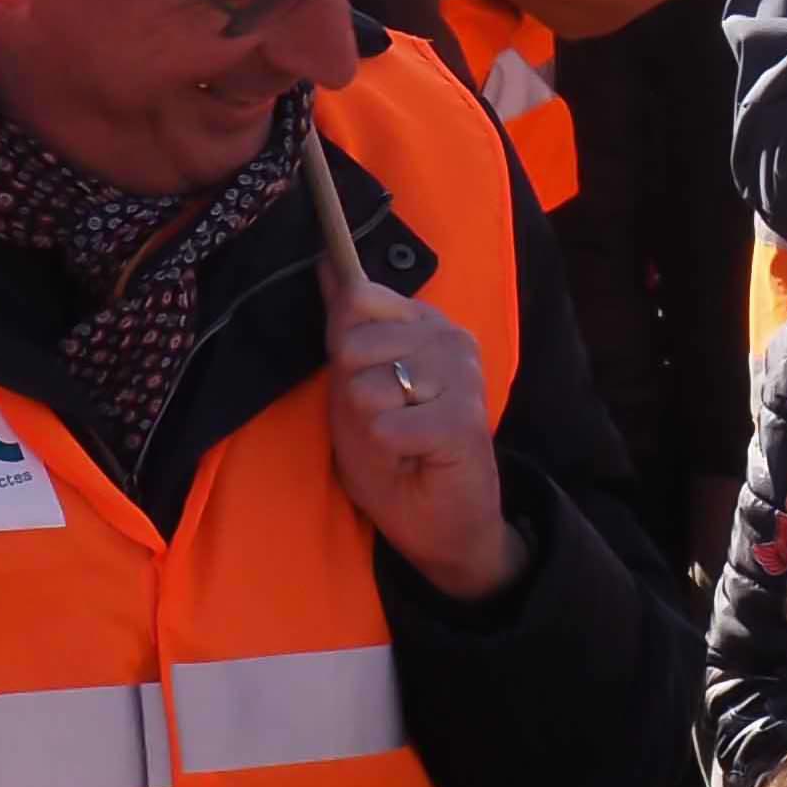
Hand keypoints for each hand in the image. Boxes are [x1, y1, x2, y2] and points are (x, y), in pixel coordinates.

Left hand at [324, 271, 520, 600]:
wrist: (443, 527)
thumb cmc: (396, 455)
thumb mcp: (354, 385)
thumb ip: (344, 325)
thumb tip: (323, 259)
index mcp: (424, 323)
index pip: (358, 298)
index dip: (345, 347)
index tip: (367, 380)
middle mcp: (449, 338)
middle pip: (353, 343)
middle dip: (352, 393)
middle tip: (384, 421)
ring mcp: (462, 376)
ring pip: (365, 387)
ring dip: (369, 427)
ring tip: (398, 441)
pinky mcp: (463, 420)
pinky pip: (385, 427)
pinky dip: (386, 453)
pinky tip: (414, 458)